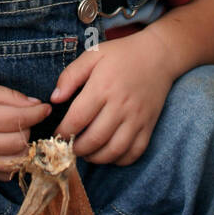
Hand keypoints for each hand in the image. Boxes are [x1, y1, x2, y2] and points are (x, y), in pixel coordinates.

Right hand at [0, 78, 50, 181]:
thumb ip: (8, 96)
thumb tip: (35, 105)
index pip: (21, 119)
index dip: (38, 113)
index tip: (45, 107)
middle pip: (22, 142)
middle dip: (30, 128)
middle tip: (25, 117)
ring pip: (17, 161)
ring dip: (25, 147)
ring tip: (19, 133)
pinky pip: (4, 173)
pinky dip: (14, 162)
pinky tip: (10, 148)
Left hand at [51, 32, 172, 164]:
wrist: (159, 55)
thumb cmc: (122, 55)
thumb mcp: (93, 55)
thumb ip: (70, 75)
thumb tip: (55, 99)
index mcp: (103, 87)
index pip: (77, 119)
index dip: (63, 132)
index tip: (57, 134)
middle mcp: (121, 105)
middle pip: (94, 139)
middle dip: (77, 148)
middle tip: (69, 146)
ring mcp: (137, 118)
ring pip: (114, 151)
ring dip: (96, 158)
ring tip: (86, 152)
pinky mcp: (149, 125)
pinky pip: (134, 152)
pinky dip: (119, 160)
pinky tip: (108, 153)